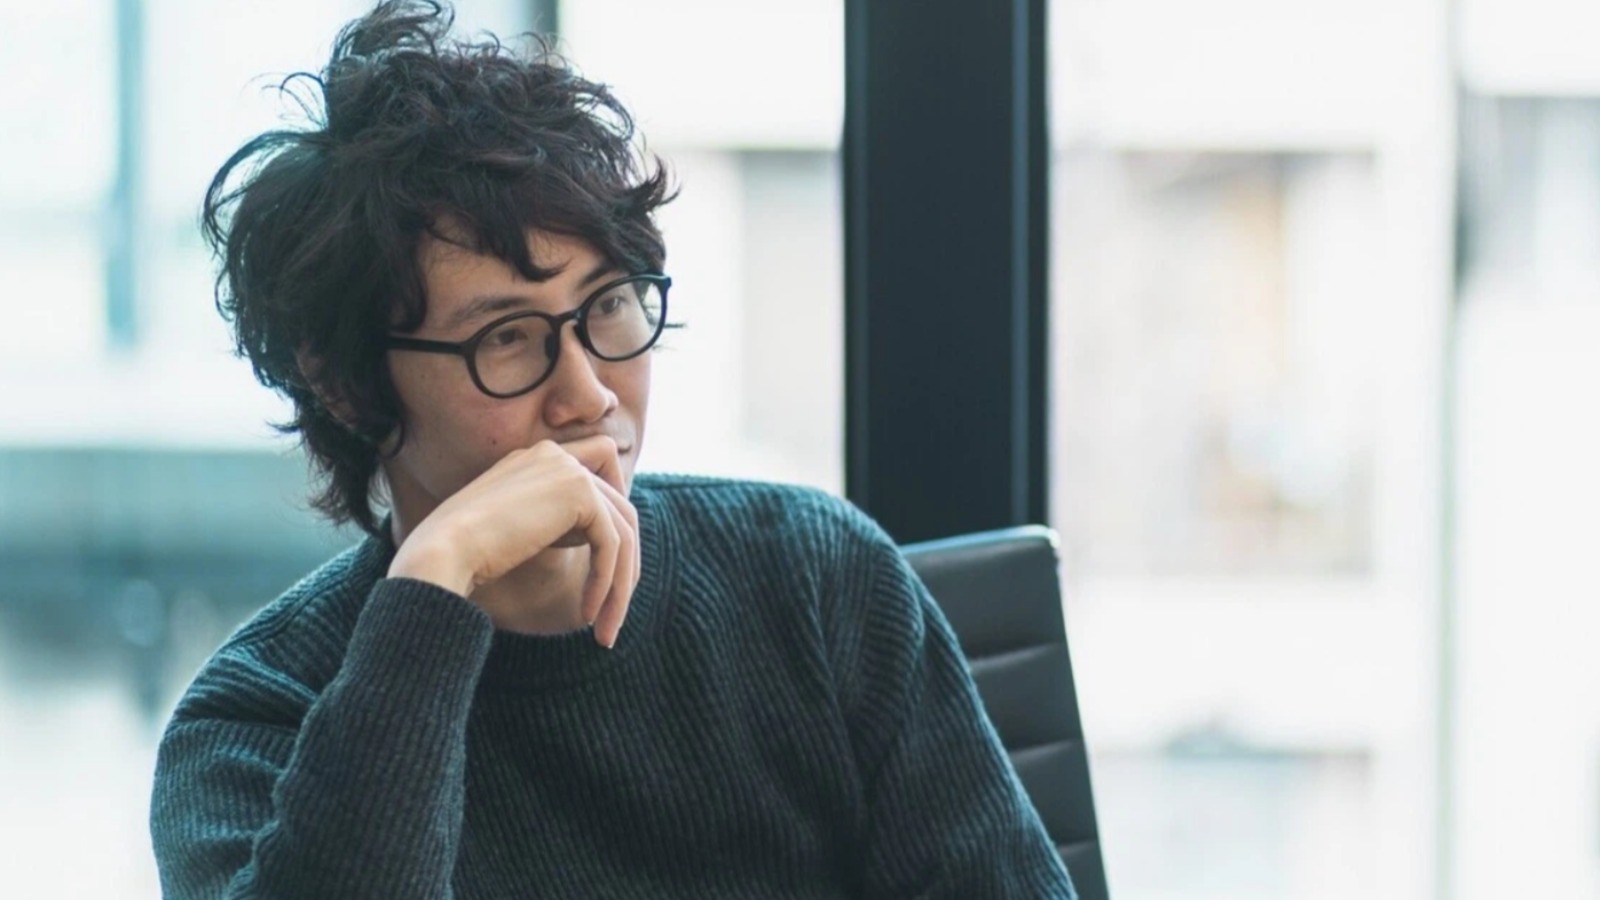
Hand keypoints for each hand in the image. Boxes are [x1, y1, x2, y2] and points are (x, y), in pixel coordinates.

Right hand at [387, 436, 639, 646]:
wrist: (441, 553)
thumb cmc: (467, 556)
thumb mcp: (522, 533)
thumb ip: (558, 524)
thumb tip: (606, 544)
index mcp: (536, 460)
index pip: (598, 483)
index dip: (609, 525)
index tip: (604, 570)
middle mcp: (554, 455)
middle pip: (619, 508)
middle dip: (624, 563)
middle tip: (611, 613)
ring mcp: (567, 468)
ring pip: (622, 529)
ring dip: (620, 583)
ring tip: (606, 629)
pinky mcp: (578, 491)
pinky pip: (612, 542)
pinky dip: (607, 582)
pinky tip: (588, 614)